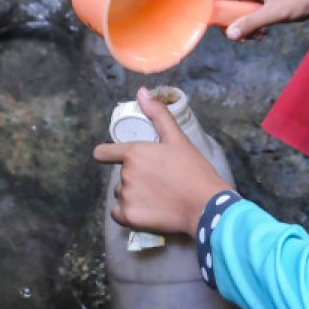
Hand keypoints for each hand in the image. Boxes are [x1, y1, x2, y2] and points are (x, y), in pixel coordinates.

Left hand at [93, 87, 230, 236]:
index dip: (107, 155)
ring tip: (159, 197)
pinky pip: (119, 213)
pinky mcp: (129, 217)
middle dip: (136, 177)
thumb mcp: (178, 139)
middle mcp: (125, 174)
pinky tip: (149, 211)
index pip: (103, 153)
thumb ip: (158, 114)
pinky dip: (130, 213)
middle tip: (160, 181)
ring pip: (122, 194)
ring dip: (134, 195)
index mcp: (134, 153)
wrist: (206, 206)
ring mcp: (126, 197)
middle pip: (121, 175)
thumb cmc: (193, 170)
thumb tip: (141, 91)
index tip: (115, 159)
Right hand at [215, 0, 308, 38]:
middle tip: (239, 36)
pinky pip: (246, 15)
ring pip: (235, 11)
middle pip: (225, 2)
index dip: (211, 5)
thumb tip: (229, 35)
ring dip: (242, 26)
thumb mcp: (276, 12)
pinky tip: (263, 33)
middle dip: (230, 21)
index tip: (210, 23)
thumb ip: (251, 22)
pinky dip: (251, 26)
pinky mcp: (259, 1)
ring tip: (258, 35)